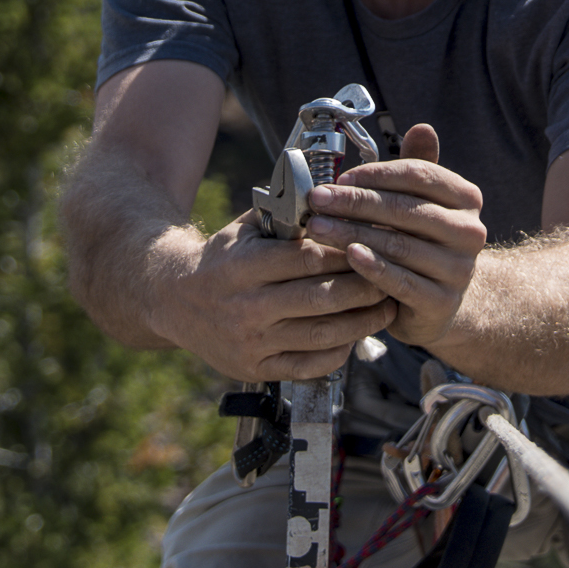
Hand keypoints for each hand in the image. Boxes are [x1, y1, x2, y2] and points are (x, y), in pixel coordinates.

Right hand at [157, 210, 396, 382]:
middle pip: (322, 298)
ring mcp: (252, 342)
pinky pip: (310, 364)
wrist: (174, 301)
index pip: (308, 259)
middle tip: (394, 276)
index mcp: (245, 266)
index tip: (376, 245)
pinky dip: (340, 351)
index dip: (347, 253)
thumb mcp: (244, 230)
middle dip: (365, 288)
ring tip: (387, 306)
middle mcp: (248, 306)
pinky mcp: (257, 368)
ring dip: (363, 321)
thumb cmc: (221, 259)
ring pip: (322, 334)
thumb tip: (337, 199)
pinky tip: (357, 334)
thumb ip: (285, 219)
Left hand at [305, 124, 486, 353]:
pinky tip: (348, 255)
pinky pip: (401, 281)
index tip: (339, 177)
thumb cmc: (423, 241)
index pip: (418, 174)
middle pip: (404, 208)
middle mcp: (470, 231)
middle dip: (355, 202)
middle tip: (317, 200)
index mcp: (466, 198)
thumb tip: (422, 128)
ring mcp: (459, 269)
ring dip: (352, 233)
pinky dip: (372, 266)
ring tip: (318, 227)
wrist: (442, 301)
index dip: (375, 174)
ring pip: (398, 244)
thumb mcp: (422, 202)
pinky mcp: (442, 303)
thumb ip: (418, 167)